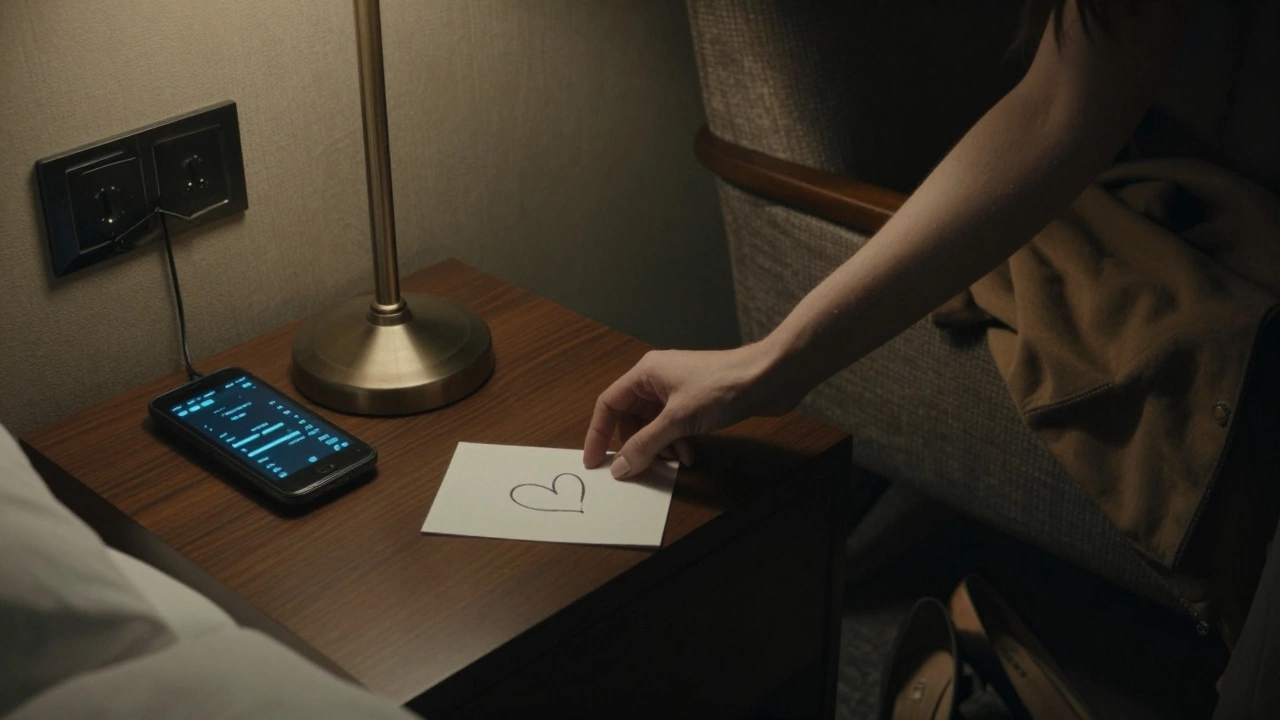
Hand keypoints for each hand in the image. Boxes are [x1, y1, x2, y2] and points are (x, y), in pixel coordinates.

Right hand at [583, 343, 792, 478]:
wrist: (770, 377)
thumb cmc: (723, 386)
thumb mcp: (678, 420)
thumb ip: (645, 445)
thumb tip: (620, 467)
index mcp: (646, 373)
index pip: (608, 404)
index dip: (598, 433)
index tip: (594, 461)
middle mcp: (658, 379)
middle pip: (631, 417)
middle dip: (635, 444)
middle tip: (635, 469)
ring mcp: (679, 390)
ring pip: (655, 424)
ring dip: (660, 446)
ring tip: (673, 461)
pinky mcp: (698, 401)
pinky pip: (676, 426)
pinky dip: (679, 442)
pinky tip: (692, 455)